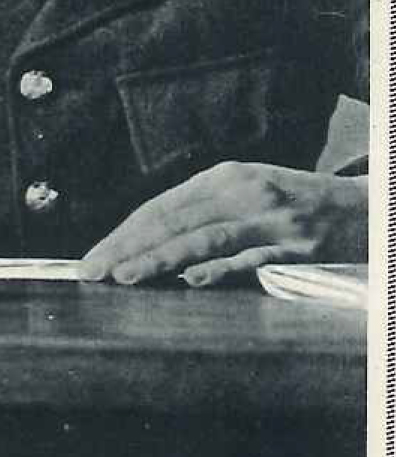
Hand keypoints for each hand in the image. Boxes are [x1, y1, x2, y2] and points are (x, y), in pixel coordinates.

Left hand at [80, 162, 367, 286]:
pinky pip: (252, 259)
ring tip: (126, 276)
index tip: (92, 258)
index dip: (123, 234)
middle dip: (128, 248)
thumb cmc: (291, 201)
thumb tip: (146, 240)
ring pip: (204, 239)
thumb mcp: (244, 192)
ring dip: (161, 258)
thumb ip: (202, 211)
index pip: (159, 207)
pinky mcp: (297, 248)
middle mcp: (240, 192)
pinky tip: (191, 279)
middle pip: (173, 221)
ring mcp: (269, 220)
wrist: (362, 206)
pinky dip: (220, 268)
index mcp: (221, 177)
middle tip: (92, 272)